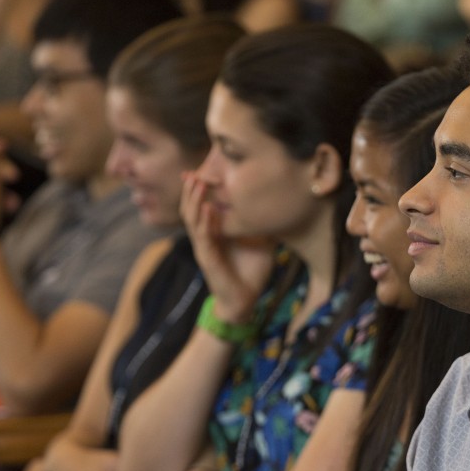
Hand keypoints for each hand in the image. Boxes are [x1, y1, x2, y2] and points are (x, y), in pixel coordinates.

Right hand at [181, 170, 275, 324]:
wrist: (245, 301)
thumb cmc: (251, 272)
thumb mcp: (261, 243)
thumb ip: (263, 226)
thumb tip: (278, 208)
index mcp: (214, 232)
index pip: (202, 206)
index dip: (200, 190)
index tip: (203, 170)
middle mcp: (206, 237)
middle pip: (191, 209)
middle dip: (192, 190)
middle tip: (193, 171)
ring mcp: (204, 247)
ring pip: (192, 220)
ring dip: (195, 200)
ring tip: (199, 182)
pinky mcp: (208, 258)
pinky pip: (204, 236)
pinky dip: (206, 221)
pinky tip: (210, 208)